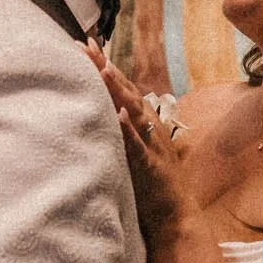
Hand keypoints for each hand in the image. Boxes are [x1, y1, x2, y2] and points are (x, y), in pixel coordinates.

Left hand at [84, 39, 191, 237]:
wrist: (176, 218)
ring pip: (135, 112)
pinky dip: (130, 130)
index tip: (86, 44)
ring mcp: (153, 146)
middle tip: (86, 46)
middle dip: (106, 67)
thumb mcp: (135, 150)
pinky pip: (140, 146)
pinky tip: (119, 115)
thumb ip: (122, 131)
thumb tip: (103, 111)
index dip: (105, 65)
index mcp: (145, 122)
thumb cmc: (151, 186)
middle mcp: (150, 128)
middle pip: (126, 91)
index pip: (122, 87)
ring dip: (119, 90)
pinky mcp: (152, 167)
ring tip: (103, 69)